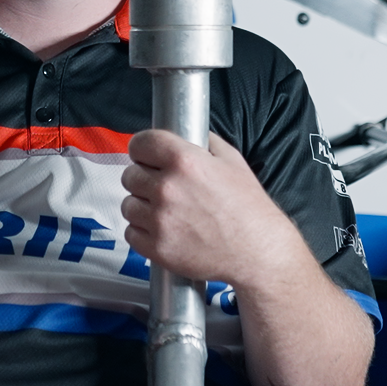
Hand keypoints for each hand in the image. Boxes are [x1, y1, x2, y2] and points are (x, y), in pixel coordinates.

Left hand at [121, 131, 312, 286]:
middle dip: (143, 178)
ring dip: (142, 206)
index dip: (142, 149)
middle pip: (130, 175)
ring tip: (164, 211)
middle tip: (161, 187)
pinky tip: (162, 229)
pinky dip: (142, 231)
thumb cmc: (248, 208)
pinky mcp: (157, 247)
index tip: (145, 156)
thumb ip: (204, 142)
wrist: (258, 252)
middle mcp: (167, 188)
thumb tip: (186, 134)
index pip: (141, 143)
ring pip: (128, 205)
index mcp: (184, 161)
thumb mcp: (232, 161)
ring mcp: (160, 220)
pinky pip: (131, 232)